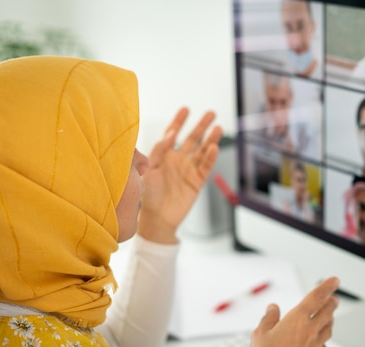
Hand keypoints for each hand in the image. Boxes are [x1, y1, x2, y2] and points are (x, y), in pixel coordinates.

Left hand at [138, 107, 221, 242]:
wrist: (156, 219)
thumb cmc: (147, 196)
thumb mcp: (147, 170)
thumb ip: (158, 151)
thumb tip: (170, 134)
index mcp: (163, 156)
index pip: (172, 134)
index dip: (178, 121)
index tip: (185, 110)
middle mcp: (177, 160)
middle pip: (192, 139)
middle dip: (200, 126)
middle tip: (211, 113)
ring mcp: (188, 170)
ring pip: (202, 151)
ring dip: (210, 139)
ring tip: (217, 127)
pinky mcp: (197, 182)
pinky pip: (205, 167)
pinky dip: (210, 157)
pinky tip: (214, 147)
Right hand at [250, 277, 339, 346]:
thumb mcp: (260, 334)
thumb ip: (269, 318)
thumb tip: (273, 308)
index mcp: (297, 319)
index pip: (316, 297)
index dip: (327, 286)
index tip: (334, 280)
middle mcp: (310, 330)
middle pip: (328, 311)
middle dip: (332, 302)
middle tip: (333, 298)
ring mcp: (316, 344)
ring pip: (329, 327)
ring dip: (330, 319)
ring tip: (328, 316)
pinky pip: (324, 345)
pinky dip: (323, 339)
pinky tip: (319, 340)